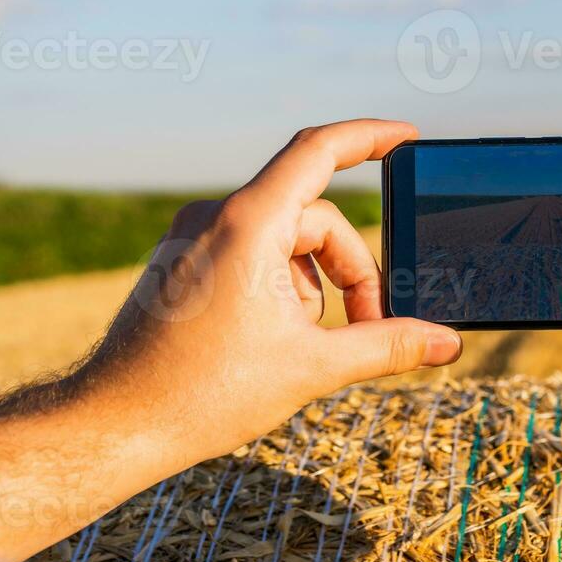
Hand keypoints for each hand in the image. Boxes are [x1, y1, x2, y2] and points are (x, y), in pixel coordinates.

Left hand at [73, 119, 461, 471]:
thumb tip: (446, 343)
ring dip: (316, 285)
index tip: (407, 139)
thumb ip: (387, 346)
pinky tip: (276, 341)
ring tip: (311, 346)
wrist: (115, 425)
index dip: (370, 136)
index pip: (319, 151)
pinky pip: (249, 254)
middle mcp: (215, 218)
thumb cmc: (203, 394)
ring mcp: (193, 239)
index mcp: (248, 224)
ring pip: (283, 240)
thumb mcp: (312, 367)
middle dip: (351, 270)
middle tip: (369, 329)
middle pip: (314, 217)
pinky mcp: (181, 263)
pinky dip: (281, 287)